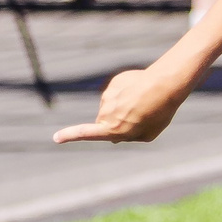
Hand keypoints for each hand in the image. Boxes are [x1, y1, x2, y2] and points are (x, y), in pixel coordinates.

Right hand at [54, 65, 192, 144]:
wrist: (165, 85)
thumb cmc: (160, 113)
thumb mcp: (149, 134)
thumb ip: (131, 137)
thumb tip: (117, 137)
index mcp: (114, 129)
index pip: (87, 133)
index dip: (71, 136)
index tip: (56, 137)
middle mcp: (107, 114)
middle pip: (105, 122)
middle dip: (117, 122)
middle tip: (141, 117)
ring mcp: (108, 97)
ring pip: (111, 106)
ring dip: (123, 106)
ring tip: (144, 103)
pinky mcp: (113, 84)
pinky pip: (118, 92)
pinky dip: (127, 93)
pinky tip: (142, 92)